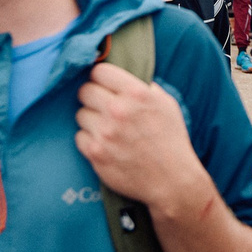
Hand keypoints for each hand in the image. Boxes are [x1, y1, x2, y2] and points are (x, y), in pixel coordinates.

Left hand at [75, 60, 213, 216]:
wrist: (172, 180)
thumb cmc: (171, 140)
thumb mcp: (166, 104)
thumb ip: (143, 87)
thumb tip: (121, 77)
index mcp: (136, 93)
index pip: (99, 71)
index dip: (101, 78)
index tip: (104, 85)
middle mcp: (118, 110)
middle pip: (85, 91)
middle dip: (92, 96)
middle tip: (101, 106)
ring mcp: (104, 133)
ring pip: (80, 114)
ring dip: (91, 119)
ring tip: (106, 128)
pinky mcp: (95, 153)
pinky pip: (79, 137)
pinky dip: (89, 139)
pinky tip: (104, 144)